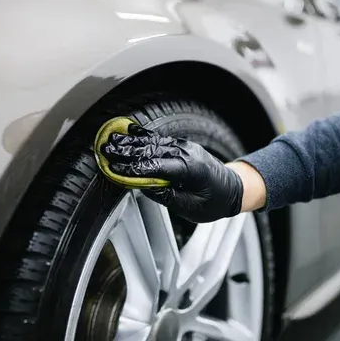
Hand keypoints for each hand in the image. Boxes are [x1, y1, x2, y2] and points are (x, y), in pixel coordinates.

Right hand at [101, 124, 244, 222]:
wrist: (234, 188)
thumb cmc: (214, 202)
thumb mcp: (191, 208)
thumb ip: (167, 197)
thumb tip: (144, 187)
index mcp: (190, 170)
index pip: (156, 167)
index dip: (133, 168)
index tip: (114, 168)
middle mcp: (186, 153)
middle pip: (151, 150)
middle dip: (126, 151)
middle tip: (105, 150)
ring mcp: (184, 147)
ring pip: (153, 142)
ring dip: (130, 142)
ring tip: (111, 140)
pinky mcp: (182, 146)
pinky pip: (159, 139)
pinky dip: (143, 137)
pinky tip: (128, 132)